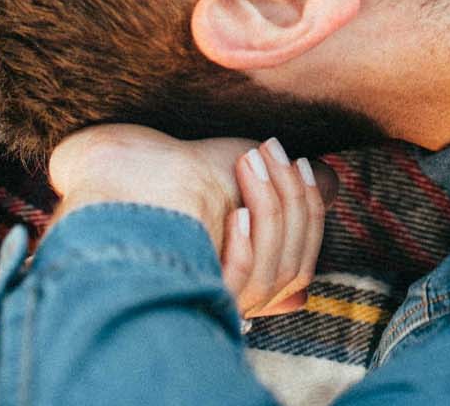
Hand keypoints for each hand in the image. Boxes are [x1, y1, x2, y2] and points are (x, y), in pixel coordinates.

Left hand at [47, 123, 336, 318]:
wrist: (118, 178)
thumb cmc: (173, 173)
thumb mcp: (240, 172)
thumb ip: (283, 183)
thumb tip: (332, 180)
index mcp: (250, 274)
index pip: (303, 259)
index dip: (311, 211)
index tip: (302, 164)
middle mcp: (235, 296)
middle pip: (295, 265)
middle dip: (293, 202)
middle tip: (271, 151)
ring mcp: (214, 298)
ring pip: (275, 272)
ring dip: (271, 210)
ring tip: (250, 161)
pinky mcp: (190, 297)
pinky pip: (239, 284)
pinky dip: (246, 247)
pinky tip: (236, 214)